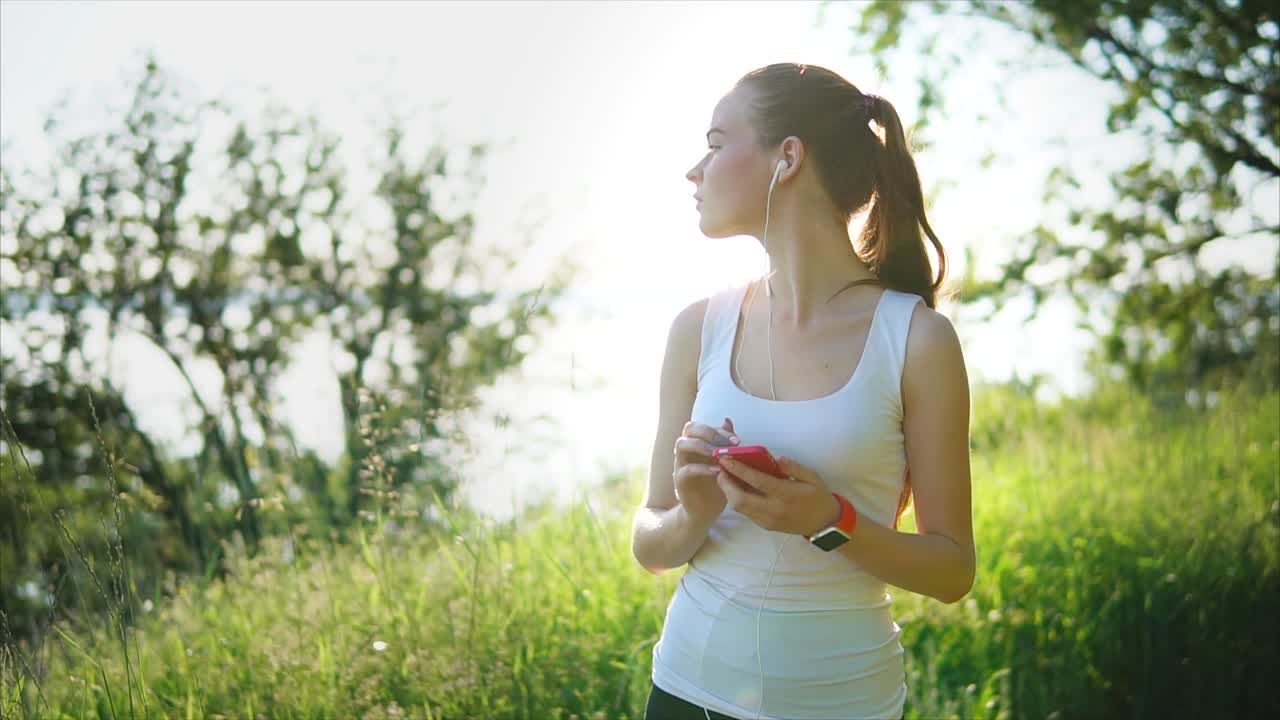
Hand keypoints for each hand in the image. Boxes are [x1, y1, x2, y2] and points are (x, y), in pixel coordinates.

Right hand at [672, 417, 739, 522]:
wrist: (706, 509)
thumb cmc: (717, 482)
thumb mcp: (725, 461)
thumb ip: (725, 442)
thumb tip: (727, 420)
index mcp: (697, 442)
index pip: (704, 426)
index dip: (720, 430)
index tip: (737, 441)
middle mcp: (686, 449)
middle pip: (689, 428)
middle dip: (708, 432)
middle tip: (725, 443)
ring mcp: (680, 463)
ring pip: (682, 444)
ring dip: (702, 446)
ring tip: (718, 455)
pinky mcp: (680, 480)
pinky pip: (686, 469)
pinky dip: (702, 468)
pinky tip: (717, 472)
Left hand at [715, 453, 840, 536]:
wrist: (825, 524)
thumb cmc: (819, 497)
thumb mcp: (812, 477)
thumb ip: (793, 467)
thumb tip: (776, 459)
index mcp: (785, 494)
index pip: (756, 481)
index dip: (738, 469)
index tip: (725, 459)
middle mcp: (773, 509)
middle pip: (739, 498)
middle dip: (725, 483)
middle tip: (721, 468)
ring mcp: (767, 520)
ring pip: (739, 508)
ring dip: (729, 492)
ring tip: (726, 477)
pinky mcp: (765, 526)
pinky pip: (746, 512)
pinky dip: (738, 499)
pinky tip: (738, 488)